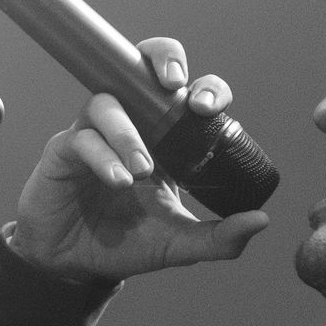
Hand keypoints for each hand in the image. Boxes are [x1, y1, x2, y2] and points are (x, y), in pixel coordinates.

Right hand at [9, 37, 269, 281]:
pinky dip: (104, 155)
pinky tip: (118, 180)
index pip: (189, 94)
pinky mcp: (65, 150)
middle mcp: (132, 126)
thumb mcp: (180, 245)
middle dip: (162, 61)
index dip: (204, 88)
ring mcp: (96, 133)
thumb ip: (220, 238)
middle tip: (175, 88)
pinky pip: (83, 137)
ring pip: (109, 103)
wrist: (75, 264)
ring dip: (129, 132)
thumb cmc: (126, 244)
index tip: (207, 107)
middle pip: (145, 65)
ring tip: (141, 170)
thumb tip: (261, 221)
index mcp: (166, 139)